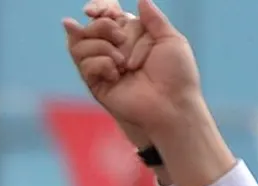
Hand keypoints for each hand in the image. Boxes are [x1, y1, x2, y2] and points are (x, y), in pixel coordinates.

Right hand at [63, 0, 200, 135]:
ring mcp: (102, 66)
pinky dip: (102, 64)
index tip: (92, 9)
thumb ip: (153, 18)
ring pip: (81, 44)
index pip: (106, 16)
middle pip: (91, 26)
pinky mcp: (95, 82)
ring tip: (122, 63)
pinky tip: (116, 75)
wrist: (170, 103)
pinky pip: (86, 64)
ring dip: (101, 47)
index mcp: (132, 35)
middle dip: (102, 27)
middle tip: (120, 39)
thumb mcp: (170, 39)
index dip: (97, 8)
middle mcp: (114, 49)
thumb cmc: (176, 74)